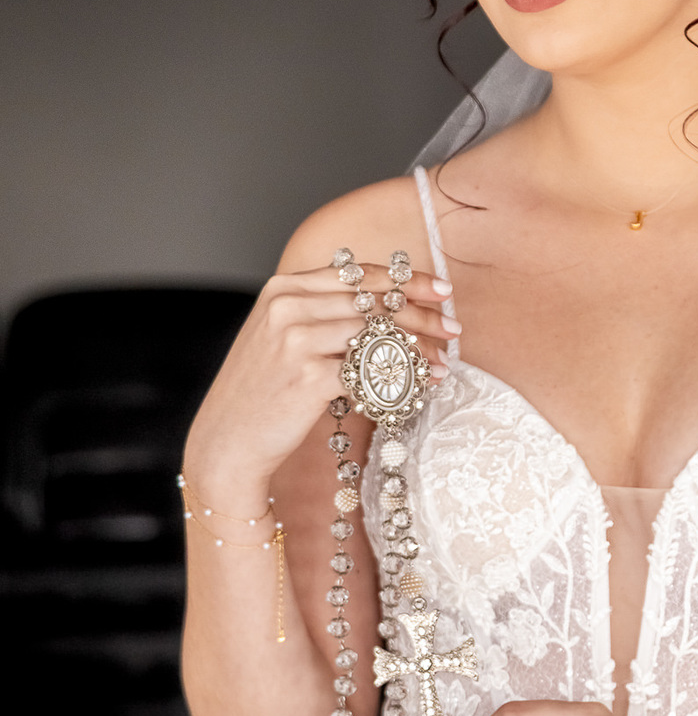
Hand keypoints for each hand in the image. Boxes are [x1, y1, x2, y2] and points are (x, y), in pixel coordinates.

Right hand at [183, 259, 459, 508]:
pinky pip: (369, 374)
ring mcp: (296, 340)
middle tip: (453, 327)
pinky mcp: (308, 377)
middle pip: (373, 303)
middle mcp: (287, 307)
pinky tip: (422, 387)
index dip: (405, 279)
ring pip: (376, 336)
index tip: (440, 288)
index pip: (358, 274)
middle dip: (422, 315)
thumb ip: (323, 312)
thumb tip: (390, 307)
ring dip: (418, 350)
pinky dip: (401, 380)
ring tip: (443, 361)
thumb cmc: (262, 391)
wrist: (227, 441)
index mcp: (283, 288)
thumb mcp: (281, 335)